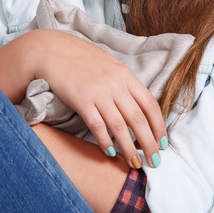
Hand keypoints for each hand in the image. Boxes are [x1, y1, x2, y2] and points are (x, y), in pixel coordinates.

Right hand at [27, 30, 167, 168]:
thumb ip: (122, 83)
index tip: (162, 143)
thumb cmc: (79, 57)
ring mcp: (98, 92)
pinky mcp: (81, 100)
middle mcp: (115, 84)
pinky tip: (109, 153)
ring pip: (120, 126)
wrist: (51, 50)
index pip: (150, 104)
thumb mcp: (108, 64)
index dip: (159, 126)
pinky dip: (105, 141)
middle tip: (154, 160)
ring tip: (134, 163)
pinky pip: (97, 126)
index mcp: (125, 75)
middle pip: (138, 119)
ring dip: (129, 148)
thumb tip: (136, 105)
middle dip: (149, 143)